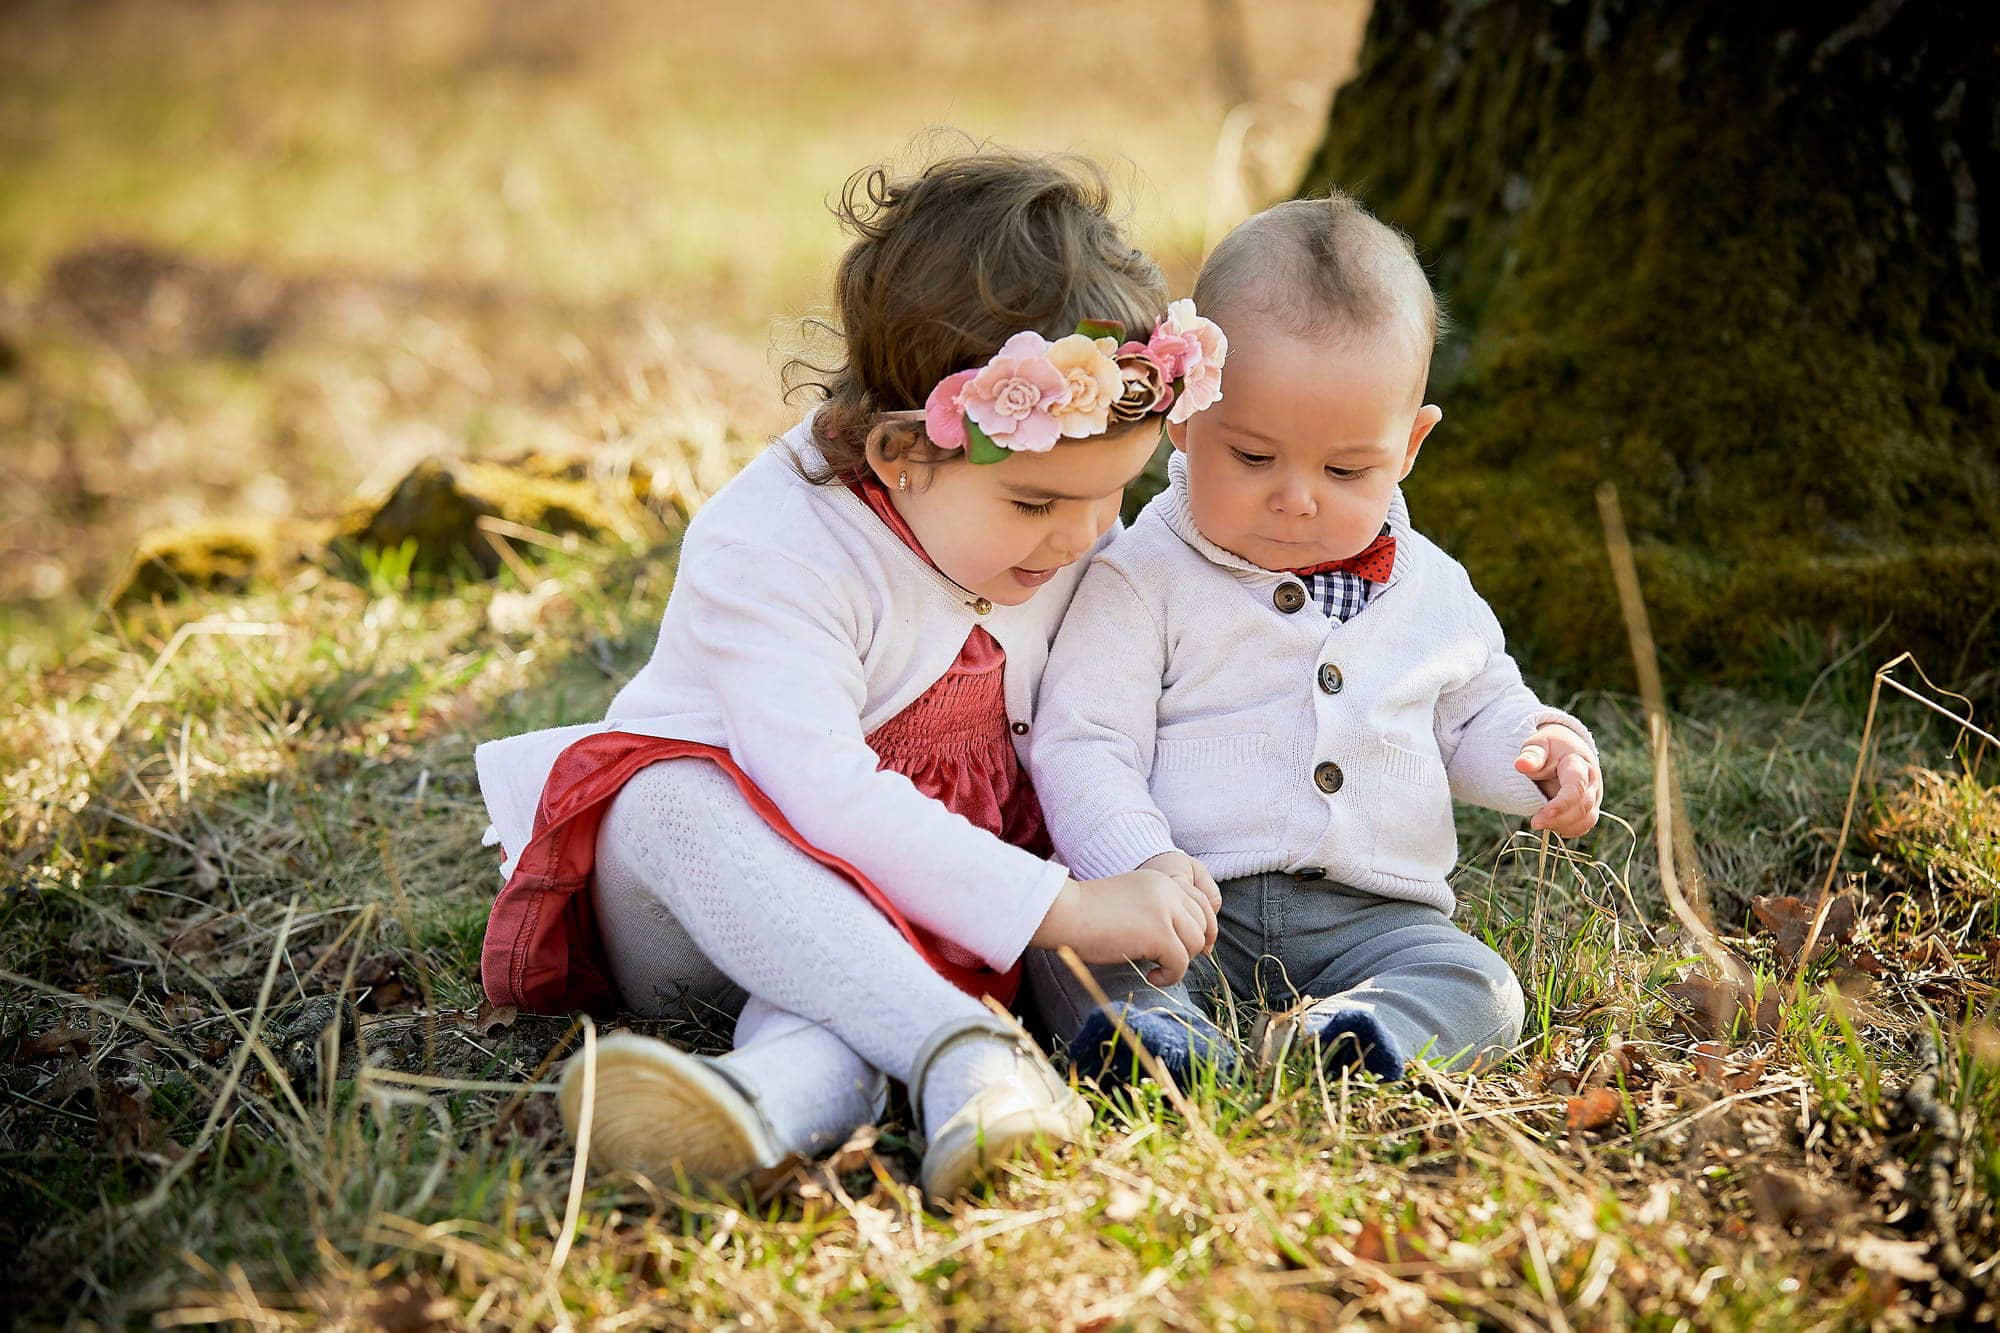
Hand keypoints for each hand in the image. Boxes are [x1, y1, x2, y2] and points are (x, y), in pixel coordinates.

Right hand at [1031, 865, 1216, 986]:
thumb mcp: (1130, 901)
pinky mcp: (1159, 933)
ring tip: (1156, 969)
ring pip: (1195, 944)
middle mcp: (1168, 890)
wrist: (1063, 912)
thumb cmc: (1086, 914)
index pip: (1202, 902)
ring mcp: (1165, 910)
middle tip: (1172, 963)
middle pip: (1203, 923)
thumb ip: (1156, 911)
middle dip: (1193, 947)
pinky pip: (1181, 962)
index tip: (1191, 948)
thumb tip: (1183, 942)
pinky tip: (1150, 976)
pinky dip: (1170, 976)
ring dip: (1180, 962)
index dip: (1203, 928)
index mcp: (1162, 879)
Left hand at [1515, 722, 1601, 837]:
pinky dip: (1568, 830)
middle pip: (1582, 807)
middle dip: (1558, 819)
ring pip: (1587, 819)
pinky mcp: (1591, 807)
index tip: (1538, 818)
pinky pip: (1584, 825)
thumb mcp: (1538, 745)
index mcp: (1580, 764)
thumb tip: (1521, 765)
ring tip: (1540, 823)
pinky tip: (1551, 826)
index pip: (1576, 788)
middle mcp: (1592, 782)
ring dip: (1563, 826)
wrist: (1566, 748)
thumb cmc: (1550, 748)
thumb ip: (1532, 755)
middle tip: (1534, 823)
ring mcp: (1594, 796)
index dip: (1560, 805)